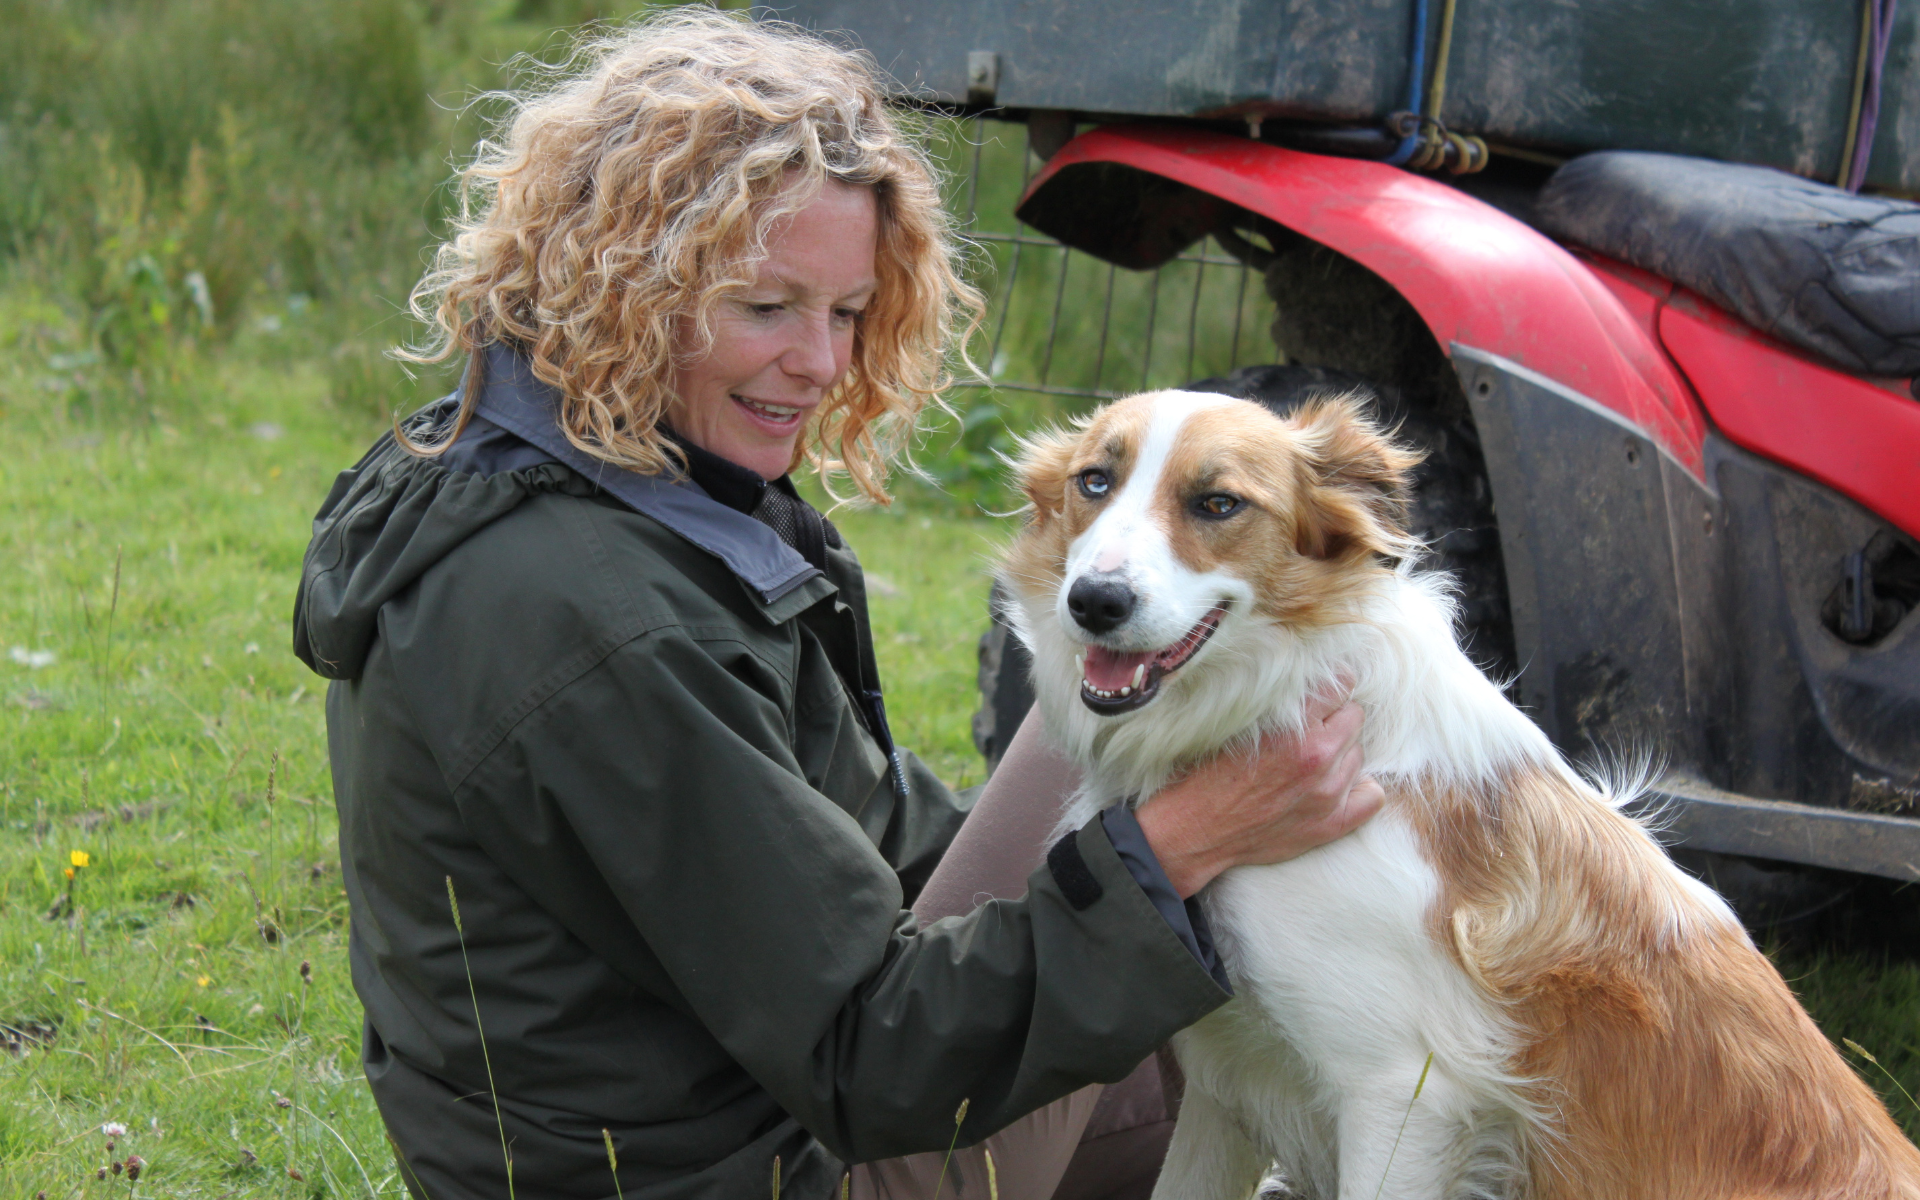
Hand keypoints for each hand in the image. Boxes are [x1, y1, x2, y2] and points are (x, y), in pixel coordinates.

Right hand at [1134, 689, 1382, 896]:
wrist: (1196, 831)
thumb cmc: (1208, 774)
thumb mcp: (1236, 725)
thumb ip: (1279, 706)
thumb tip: (1310, 685)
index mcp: (1295, 728)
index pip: (1341, 683)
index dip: (1328, 685)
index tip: (1319, 692)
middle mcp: (1318, 759)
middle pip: (1355, 716)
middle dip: (1334, 717)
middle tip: (1309, 728)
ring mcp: (1329, 794)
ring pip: (1359, 753)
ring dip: (1341, 752)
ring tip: (1310, 760)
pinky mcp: (1331, 824)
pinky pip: (1373, 796)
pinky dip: (1360, 788)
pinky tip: (1338, 784)